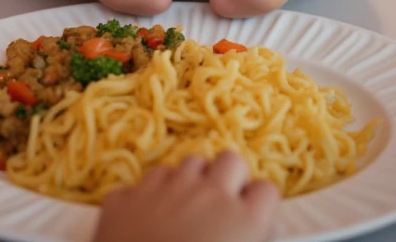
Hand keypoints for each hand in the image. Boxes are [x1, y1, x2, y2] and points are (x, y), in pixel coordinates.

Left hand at [93, 152, 279, 241]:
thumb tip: (253, 238)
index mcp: (242, 221)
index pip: (267, 191)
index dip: (260, 205)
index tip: (252, 218)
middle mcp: (208, 195)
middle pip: (231, 160)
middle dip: (230, 178)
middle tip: (222, 206)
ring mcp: (165, 190)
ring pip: (189, 162)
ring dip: (192, 181)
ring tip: (186, 209)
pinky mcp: (128, 199)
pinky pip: (150, 179)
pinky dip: (153, 193)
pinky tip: (151, 216)